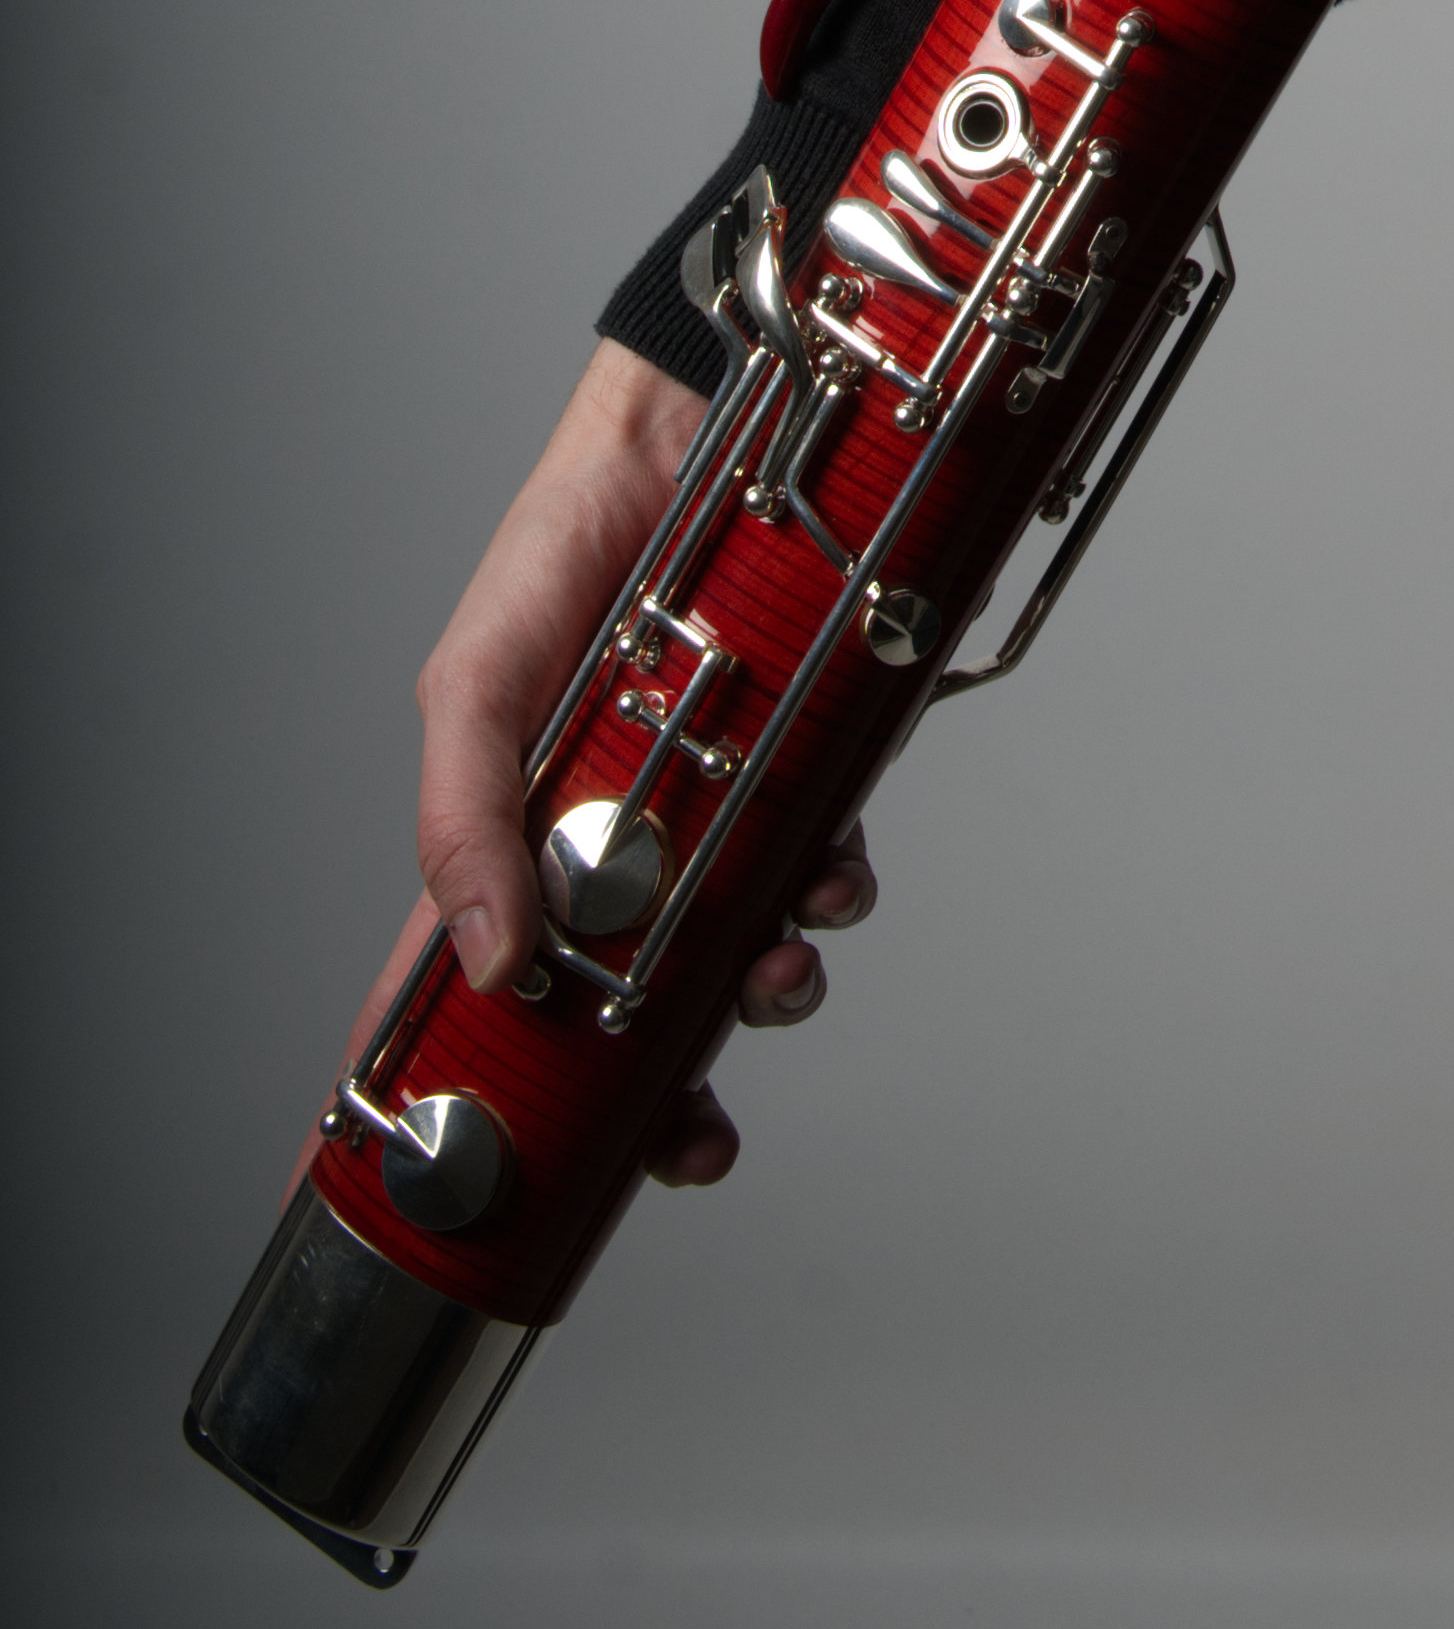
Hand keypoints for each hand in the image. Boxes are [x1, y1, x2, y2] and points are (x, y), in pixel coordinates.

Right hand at [366, 335, 876, 1191]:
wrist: (702, 423)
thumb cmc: (563, 548)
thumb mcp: (476, 681)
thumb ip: (461, 822)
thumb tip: (482, 962)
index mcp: (510, 844)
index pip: (458, 1002)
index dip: (449, 1104)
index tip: (452, 1205)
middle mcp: (609, 845)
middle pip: (618, 1019)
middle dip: (655, 1099)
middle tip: (686, 1141)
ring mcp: (707, 811)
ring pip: (732, 953)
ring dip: (760, 993)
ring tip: (775, 981)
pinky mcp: (796, 763)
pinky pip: (817, 857)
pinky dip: (827, 888)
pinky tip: (829, 879)